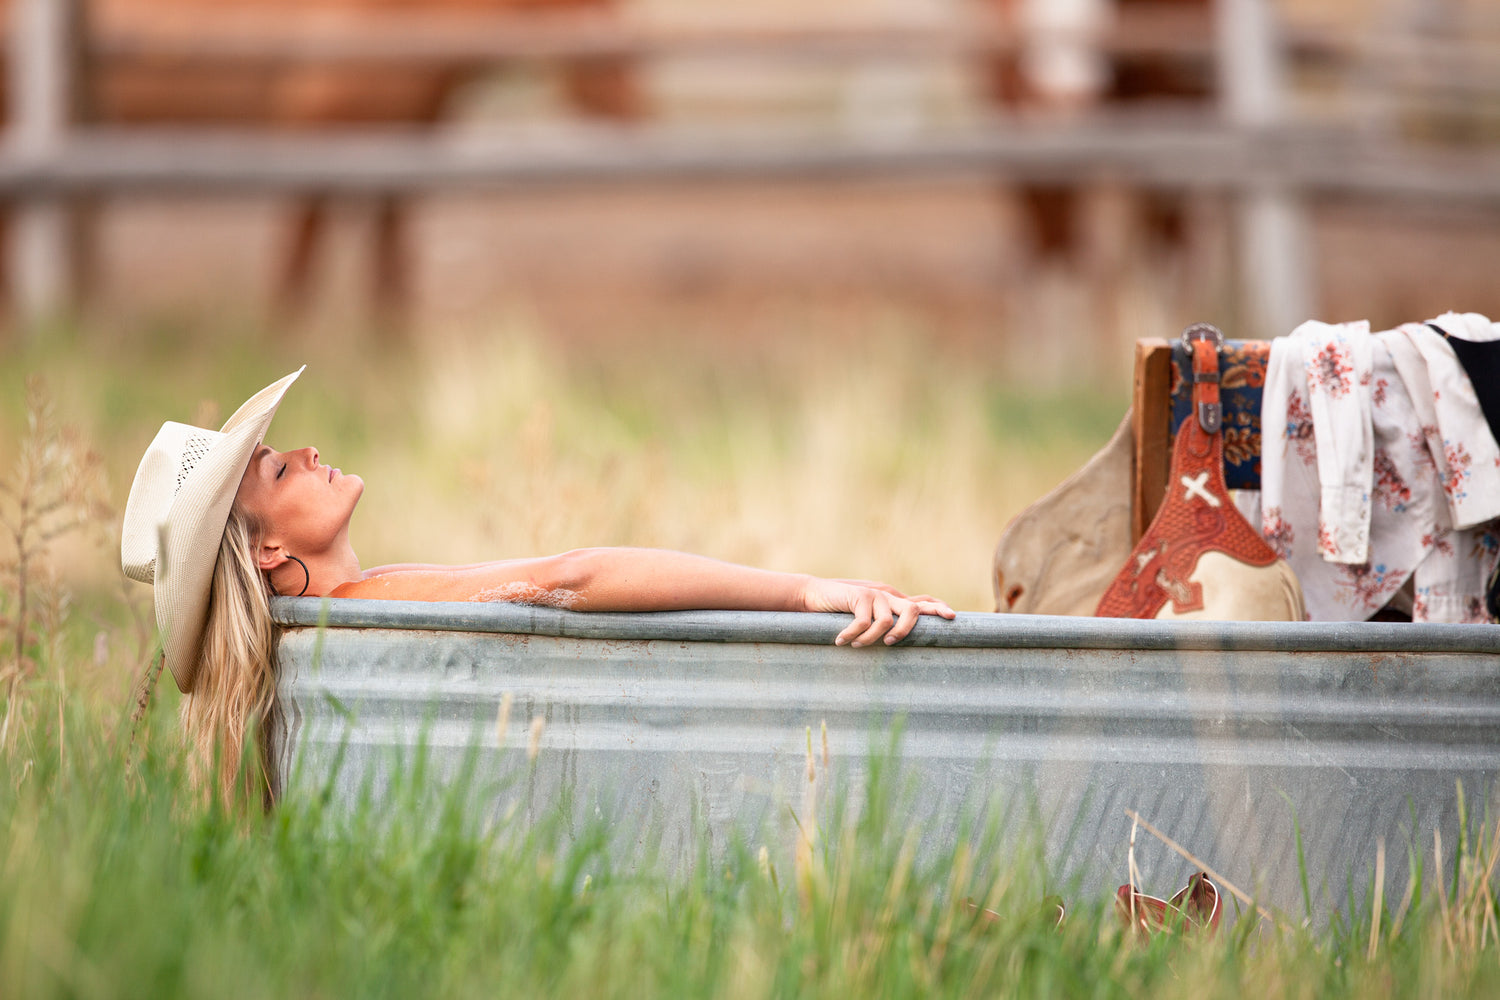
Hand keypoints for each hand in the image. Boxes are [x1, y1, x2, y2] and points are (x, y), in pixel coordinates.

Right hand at [801, 578, 955, 646]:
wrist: (813, 595)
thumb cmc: (838, 610)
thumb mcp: (864, 616)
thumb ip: (881, 621)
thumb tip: (893, 642)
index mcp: (891, 601)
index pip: (921, 602)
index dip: (937, 608)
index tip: (952, 617)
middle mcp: (887, 595)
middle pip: (913, 611)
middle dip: (907, 631)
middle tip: (890, 643)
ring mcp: (874, 594)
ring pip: (887, 622)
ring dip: (871, 639)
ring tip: (855, 645)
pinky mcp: (859, 596)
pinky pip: (864, 623)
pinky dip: (853, 634)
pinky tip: (840, 640)